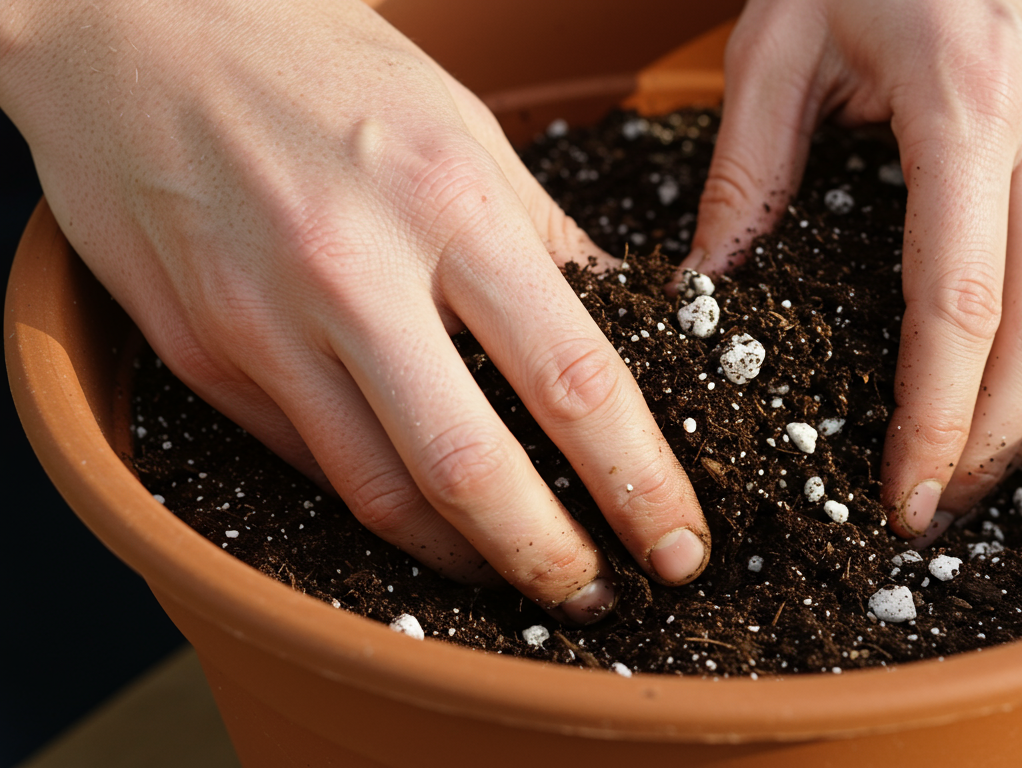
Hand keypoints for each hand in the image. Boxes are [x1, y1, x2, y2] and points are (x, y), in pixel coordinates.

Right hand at [0, 0, 710, 621]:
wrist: (130, 29)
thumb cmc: (319, 64)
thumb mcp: (463, 126)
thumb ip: (545, 239)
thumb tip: (632, 333)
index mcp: (449, 200)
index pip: (574, 378)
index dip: (641, 482)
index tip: (678, 542)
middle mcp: (354, 271)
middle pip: (473, 470)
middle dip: (555, 559)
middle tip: (607, 597)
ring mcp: (265, 322)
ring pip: (381, 494)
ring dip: (466, 558)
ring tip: (521, 577)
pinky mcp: (201, 354)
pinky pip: (309, 464)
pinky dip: (380, 508)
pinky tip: (424, 521)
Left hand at [680, 0, 1021, 541]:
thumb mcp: (776, 49)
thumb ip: (745, 179)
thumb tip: (705, 302)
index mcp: (966, 111)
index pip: (959, 307)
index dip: (933, 417)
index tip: (897, 493)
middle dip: (987, 445)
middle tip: (925, 515)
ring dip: (1020, 416)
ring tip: (954, 479)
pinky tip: (986, 399)